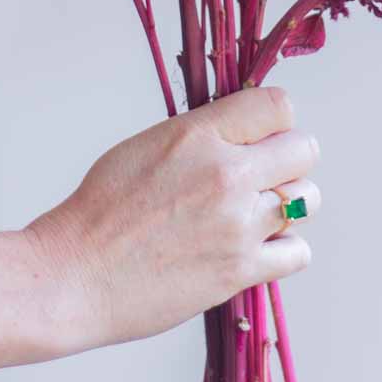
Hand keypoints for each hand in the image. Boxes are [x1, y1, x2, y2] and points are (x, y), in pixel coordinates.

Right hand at [23, 86, 320, 351]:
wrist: (74, 275)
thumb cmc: (102, 209)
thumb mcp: (151, 143)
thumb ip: (207, 132)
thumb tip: (249, 131)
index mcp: (200, 134)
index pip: (278, 106)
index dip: (274, 119)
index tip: (262, 133)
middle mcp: (227, 174)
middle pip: (304, 149)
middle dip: (287, 157)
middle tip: (262, 173)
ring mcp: (238, 224)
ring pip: (306, 198)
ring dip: (286, 202)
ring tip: (253, 212)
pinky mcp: (240, 269)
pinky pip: (298, 251)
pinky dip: (283, 248)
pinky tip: (255, 245)